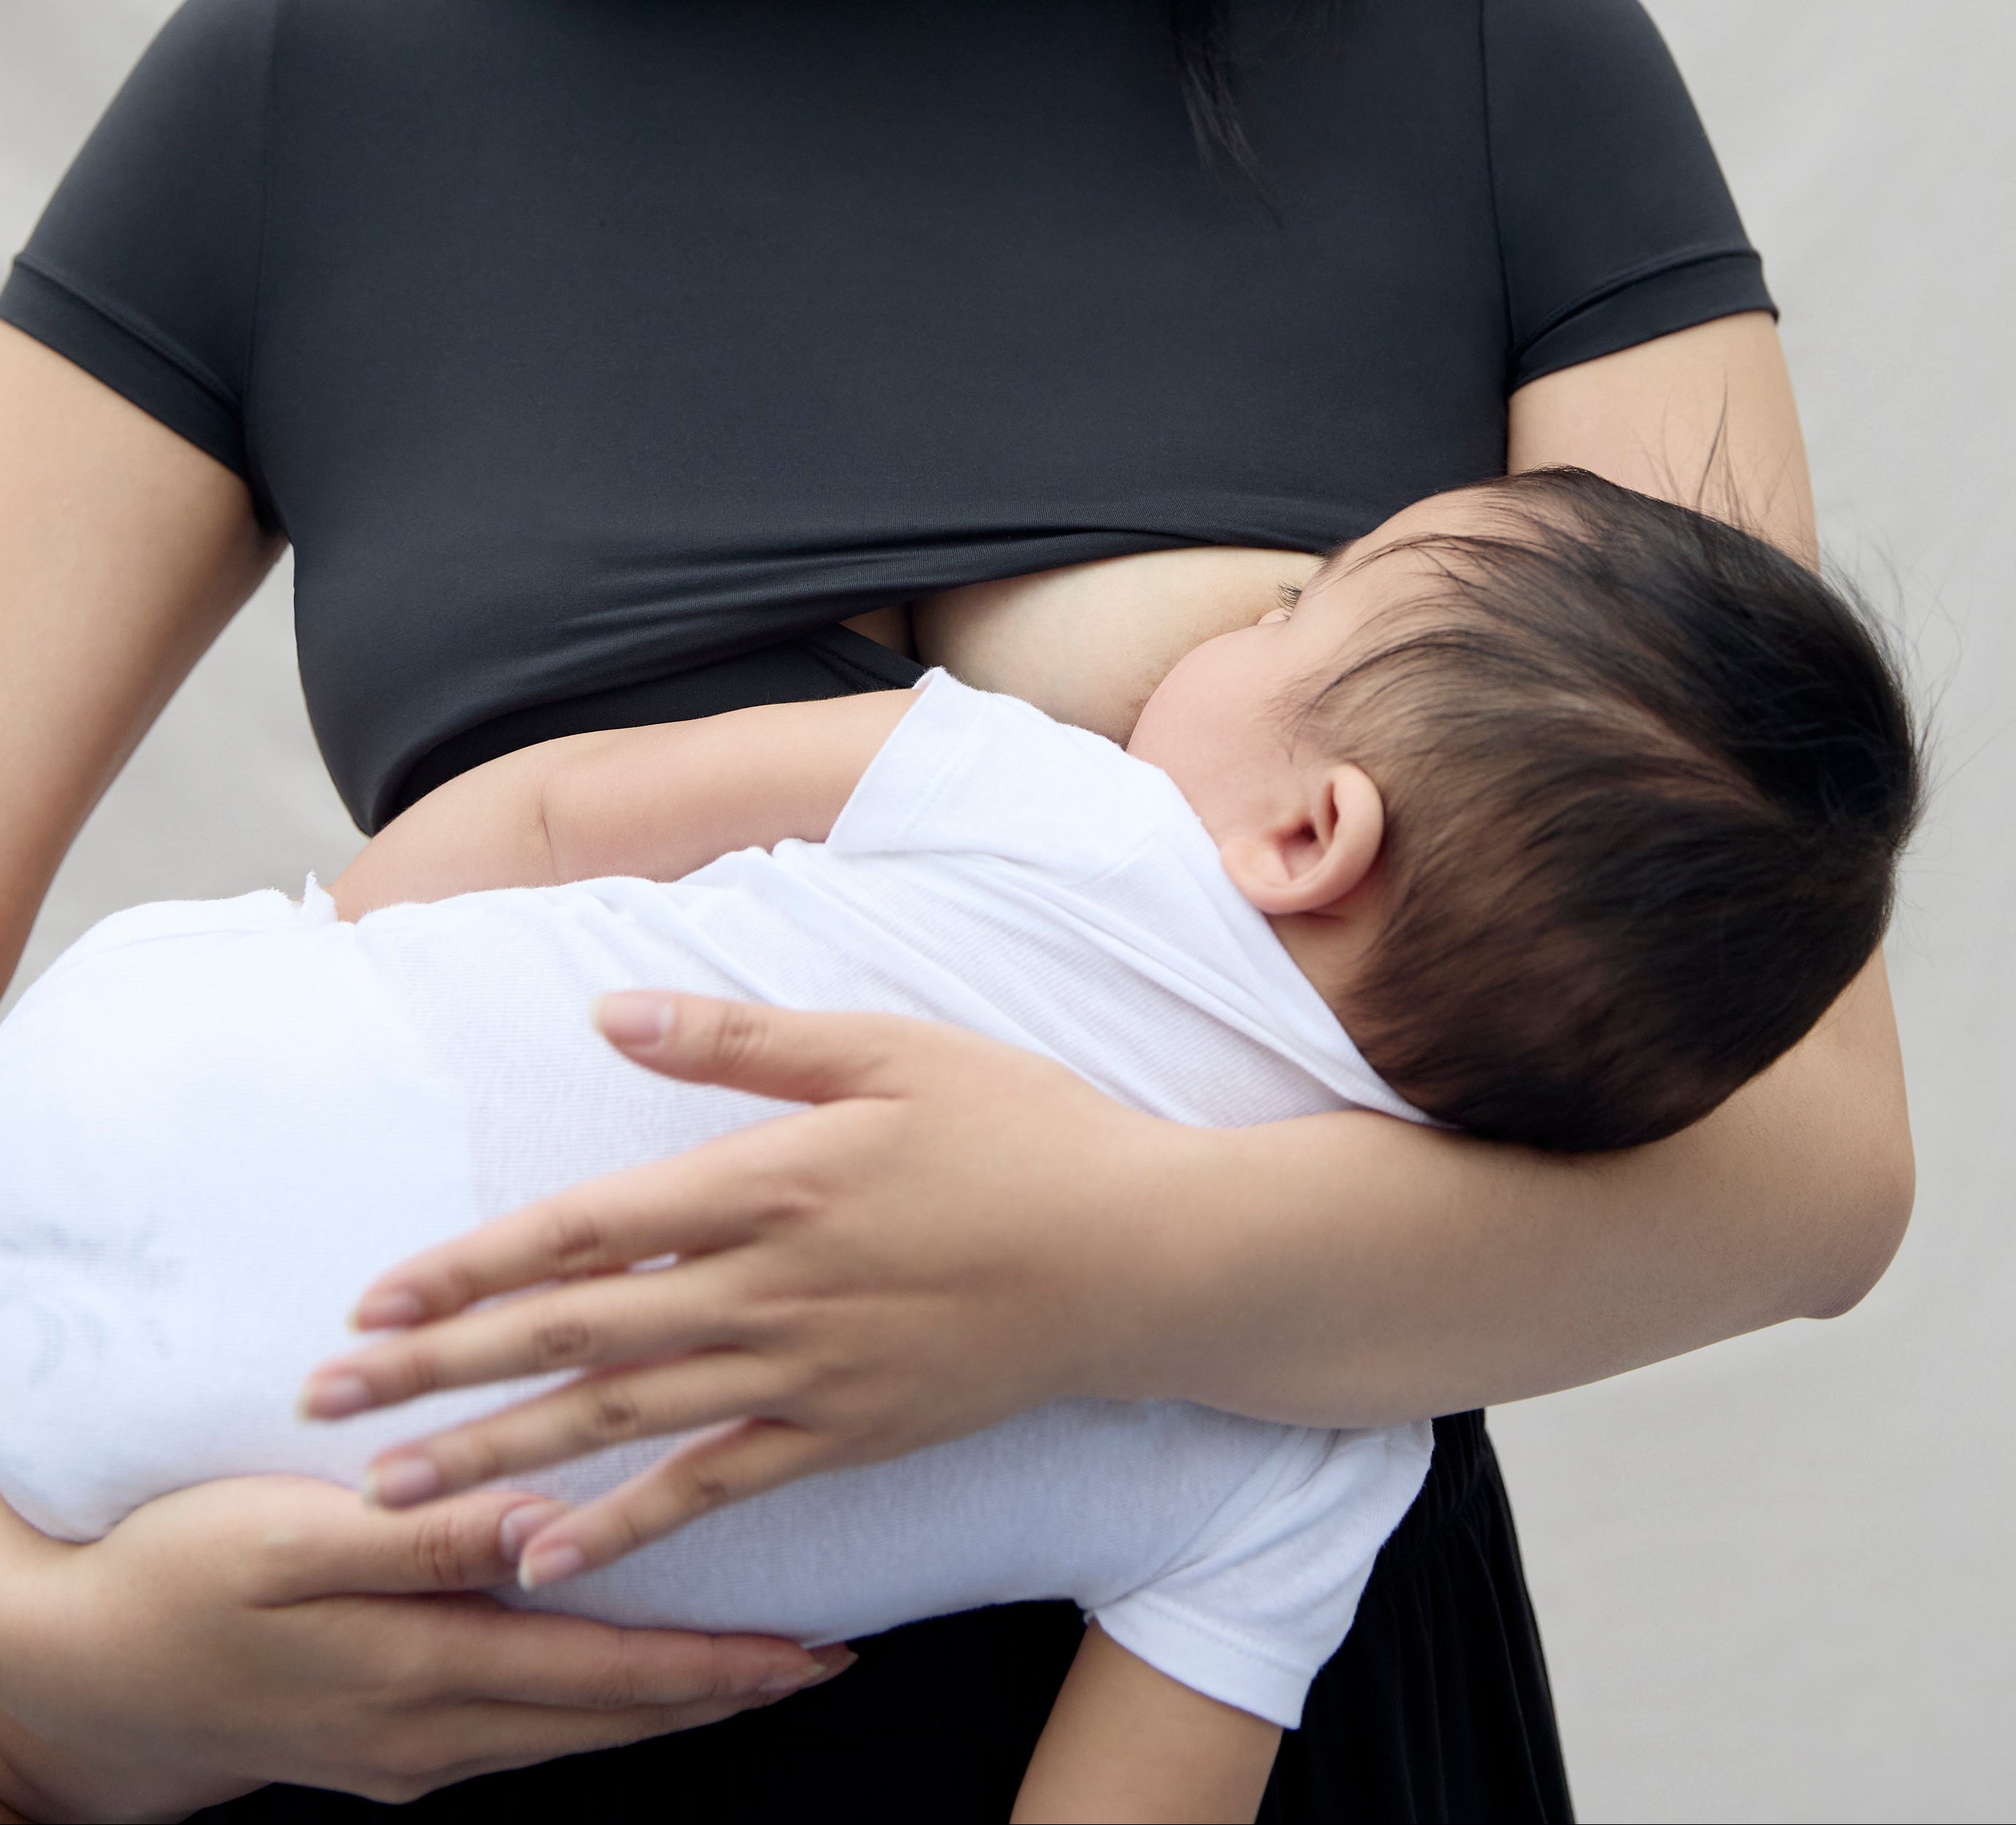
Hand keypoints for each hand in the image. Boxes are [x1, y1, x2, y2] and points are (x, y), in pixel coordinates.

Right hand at [0, 1472, 842, 1818]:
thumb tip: (537, 1520)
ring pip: (570, 1733)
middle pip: (606, 1719)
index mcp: (422, 1670)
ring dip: (663, 1701)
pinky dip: (590, 1704)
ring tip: (749, 1669)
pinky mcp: (387, 1748)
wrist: (87, 1681)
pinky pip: (520, 1732)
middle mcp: (431, 1731)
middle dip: (720, 1693)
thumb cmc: (185, 1580)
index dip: (711, 1668)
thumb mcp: (292, 1543)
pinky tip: (616, 1678)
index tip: (803, 1652)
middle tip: (819, 1663)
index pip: (603, 1678)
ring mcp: (409, 1753)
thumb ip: (422, 1535)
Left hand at [302, 998, 1193, 1592]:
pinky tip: (543, 1561)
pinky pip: (714, 1492)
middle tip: (322, 1407)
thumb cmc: (1015, 1125)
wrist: (1138, 1254)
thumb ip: (739, 1037)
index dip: (467, 1267)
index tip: (369, 1300)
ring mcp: (803, 1374)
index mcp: (766, 1179)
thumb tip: (608, 1010)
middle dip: (435, 1373)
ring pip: (620, 1422)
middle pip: (571, 1335)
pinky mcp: (842, 1436)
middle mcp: (766, 1287)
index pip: (582, 1228)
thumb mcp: (883, 1044)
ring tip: (391, 1500)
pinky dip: (624, 1531)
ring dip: (495, 1459)